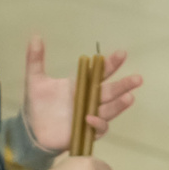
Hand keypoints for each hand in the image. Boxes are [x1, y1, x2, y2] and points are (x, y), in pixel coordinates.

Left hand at [23, 38, 140, 153]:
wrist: (31, 131)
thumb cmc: (36, 105)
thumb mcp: (34, 80)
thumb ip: (35, 60)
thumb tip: (35, 37)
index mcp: (80, 84)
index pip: (100, 73)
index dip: (111, 64)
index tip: (122, 54)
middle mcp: (89, 99)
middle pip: (110, 91)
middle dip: (124, 85)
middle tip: (137, 78)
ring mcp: (89, 116)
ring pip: (109, 110)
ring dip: (119, 105)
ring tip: (129, 97)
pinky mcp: (86, 132)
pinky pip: (97, 128)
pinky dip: (97, 123)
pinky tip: (90, 117)